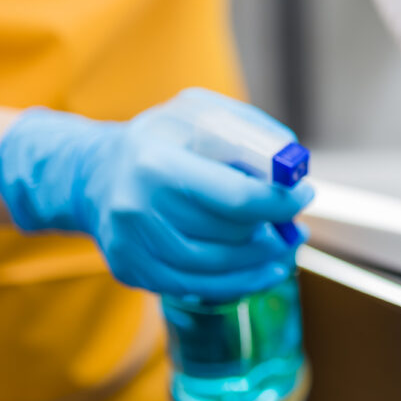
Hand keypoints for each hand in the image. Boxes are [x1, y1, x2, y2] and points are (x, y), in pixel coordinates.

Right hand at [0, 88, 312, 300]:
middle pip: (228, 235)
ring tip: (285, 244)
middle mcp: (137, 206)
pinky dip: (239, 282)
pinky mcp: (131, 270)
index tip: (305, 195)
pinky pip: (197, 286)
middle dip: (272, 230)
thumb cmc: (164, 139)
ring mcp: (131, 244)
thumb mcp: (202, 114)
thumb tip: (294, 166)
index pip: (235, 197)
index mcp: (157, 161)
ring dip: (261, 259)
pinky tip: (265, 270)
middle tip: (295, 222)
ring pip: (216, 267)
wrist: (96, 171)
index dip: (279, 203)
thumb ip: (251, 134)